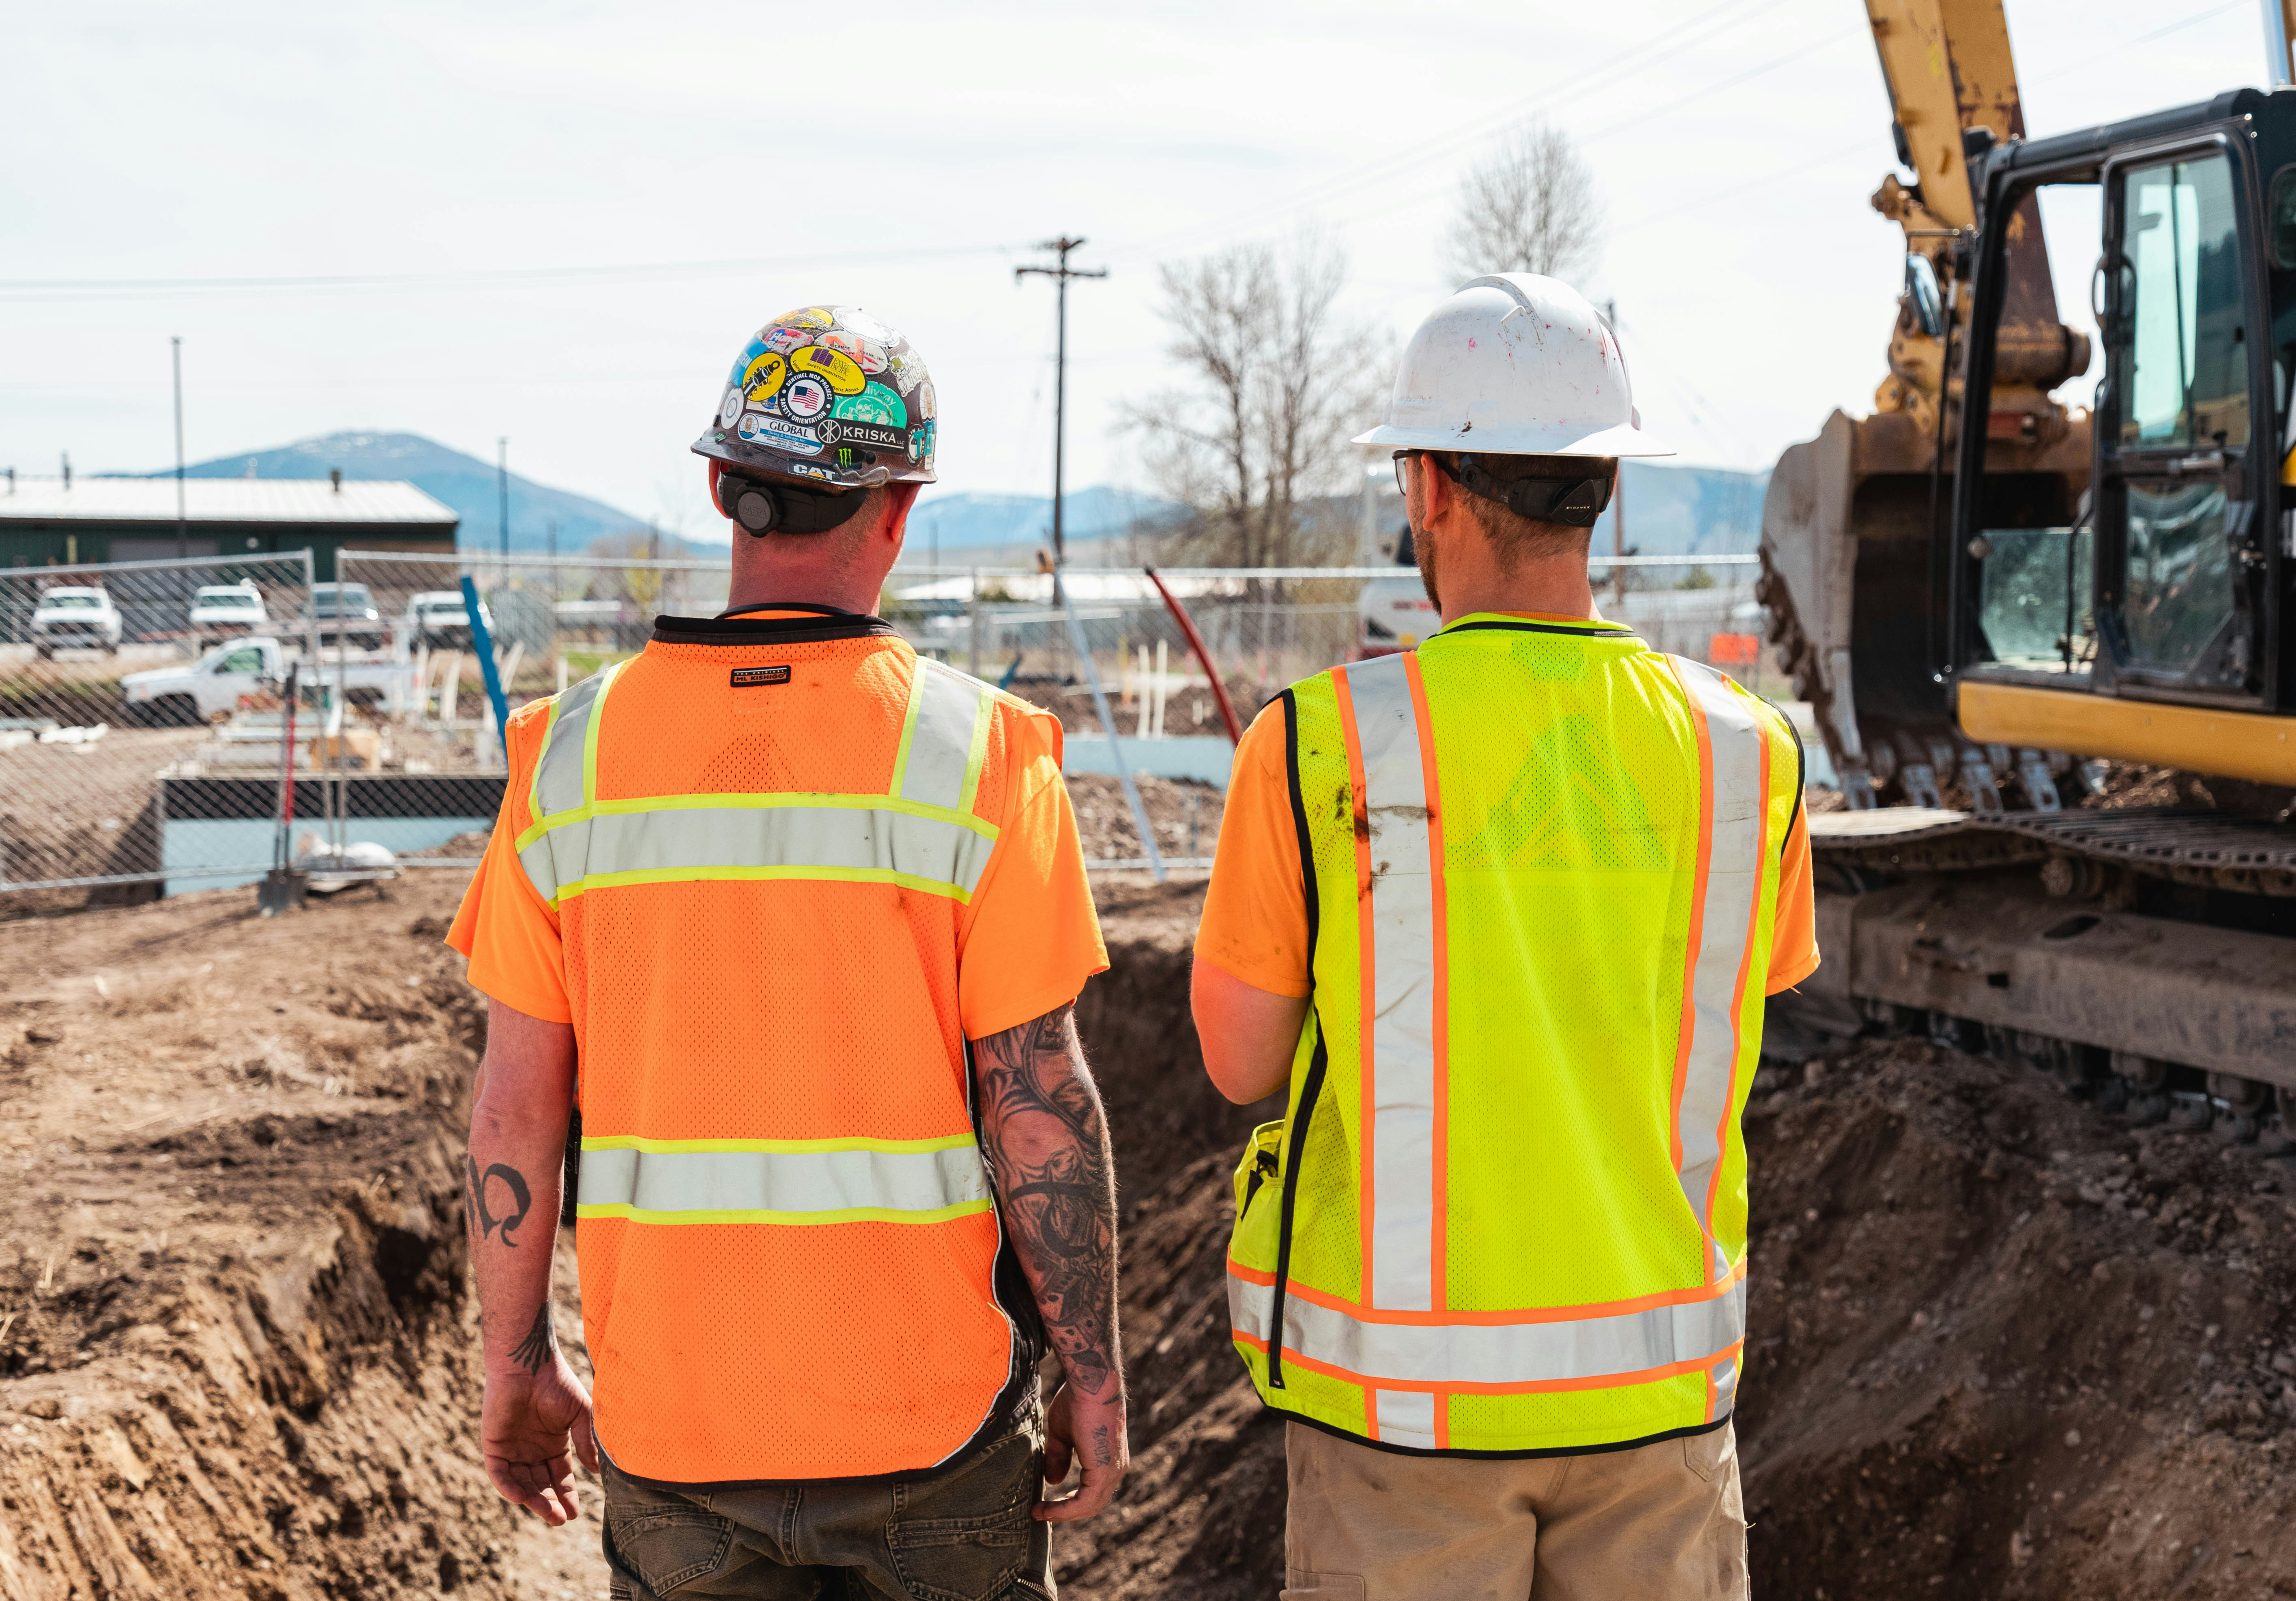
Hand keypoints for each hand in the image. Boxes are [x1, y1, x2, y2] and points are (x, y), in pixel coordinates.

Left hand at [481, 1355, 599, 1525]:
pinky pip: (500, 1474)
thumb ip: (586, 1442)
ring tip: (550, 1514)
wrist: (527, 1363)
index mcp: (554, 1444)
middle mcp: (533, 1450)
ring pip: (522, 1484)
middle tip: (561, 1520)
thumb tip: (597, 1471)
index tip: (576, 1513)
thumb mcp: (580, 1413)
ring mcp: (513, 1449)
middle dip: (551, 1504)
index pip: (560, 1476)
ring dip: (534, 1501)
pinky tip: (524, 1498)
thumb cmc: (556, 1382)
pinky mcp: (494, 1446)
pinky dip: (510, 1488)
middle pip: (541, 1485)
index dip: (568, 1495)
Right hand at [1036, 1380, 1127, 1522]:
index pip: (1091, 1492)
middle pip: (1091, 1504)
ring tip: (1038, 1512)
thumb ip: (1059, 1456)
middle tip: (1039, 1512)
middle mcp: (1115, 1469)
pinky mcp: (1105, 1471)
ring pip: (1088, 1506)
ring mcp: (1113, 1471)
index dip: (1068, 1503)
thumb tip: (1054, 1481)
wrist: (1091, 1384)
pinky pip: (1085, 1502)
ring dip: (1061, 1513)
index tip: (1043, 1505)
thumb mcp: (1063, 1432)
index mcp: (1108, 1460)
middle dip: (1064, 1512)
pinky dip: (1064, 1510)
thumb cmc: (1077, 1400)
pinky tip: (1045, 1509)